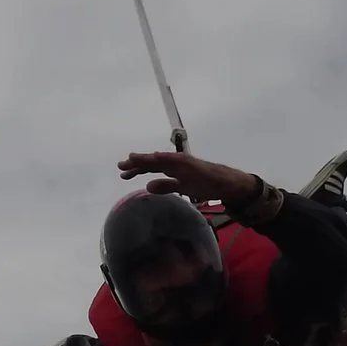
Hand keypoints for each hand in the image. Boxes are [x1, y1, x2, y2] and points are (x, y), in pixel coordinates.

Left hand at [118, 152, 260, 206]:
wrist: (225, 183)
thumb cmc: (204, 184)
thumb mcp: (181, 188)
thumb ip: (165, 186)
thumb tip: (148, 187)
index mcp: (171, 168)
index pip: (150, 168)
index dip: (136, 170)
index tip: (123, 175)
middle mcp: (174, 162)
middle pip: (151, 162)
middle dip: (136, 164)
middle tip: (120, 168)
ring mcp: (182, 162)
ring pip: (161, 159)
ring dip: (146, 159)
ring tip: (132, 159)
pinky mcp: (191, 164)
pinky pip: (176, 161)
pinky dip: (164, 158)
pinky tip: (154, 158)